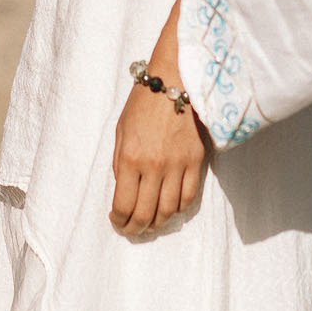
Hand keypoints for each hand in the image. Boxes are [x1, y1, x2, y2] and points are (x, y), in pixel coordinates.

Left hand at [111, 69, 206, 234]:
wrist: (175, 81)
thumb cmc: (143, 103)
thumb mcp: (121, 132)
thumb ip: (120, 163)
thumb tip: (123, 190)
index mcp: (130, 158)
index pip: (124, 205)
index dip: (118, 220)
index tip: (116, 221)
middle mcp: (154, 166)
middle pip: (146, 214)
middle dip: (135, 228)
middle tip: (131, 230)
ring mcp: (177, 166)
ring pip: (168, 211)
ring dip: (157, 223)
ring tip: (149, 224)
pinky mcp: (195, 162)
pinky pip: (188, 197)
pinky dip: (177, 209)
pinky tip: (169, 209)